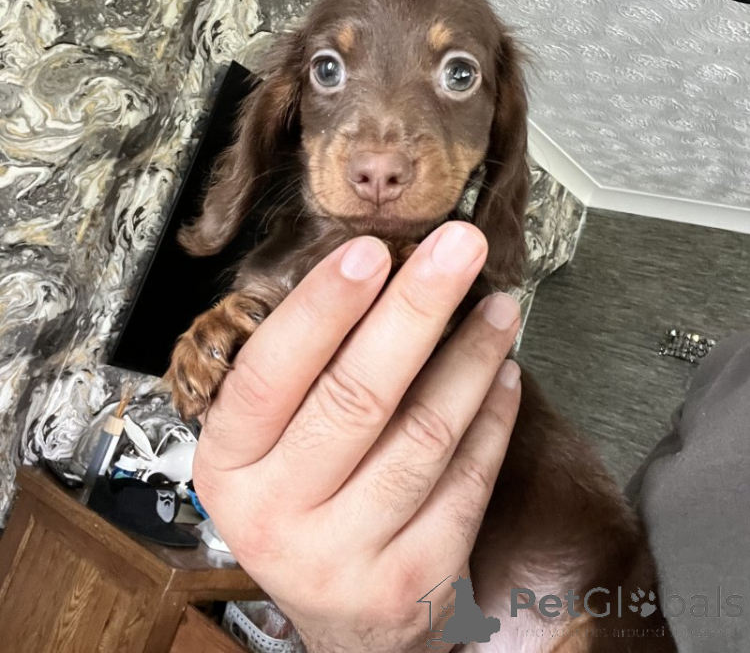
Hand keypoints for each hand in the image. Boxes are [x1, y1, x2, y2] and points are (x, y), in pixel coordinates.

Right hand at [192, 221, 520, 652]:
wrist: (336, 616)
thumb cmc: (302, 498)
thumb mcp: (266, 443)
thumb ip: (303, 371)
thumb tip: (378, 274)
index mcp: (229, 464)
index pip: (270, 374)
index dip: (323, 308)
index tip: (373, 251)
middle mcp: (276, 515)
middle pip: (357, 396)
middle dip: (417, 308)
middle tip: (459, 248)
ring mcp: (345, 556)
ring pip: (423, 435)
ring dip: (471, 358)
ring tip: (498, 307)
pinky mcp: (412, 581)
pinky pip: (466, 482)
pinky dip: (492, 419)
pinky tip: (503, 375)